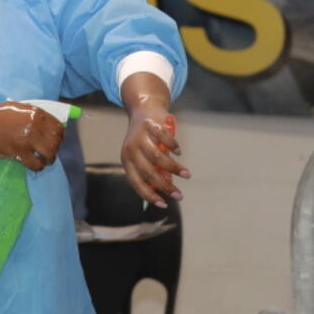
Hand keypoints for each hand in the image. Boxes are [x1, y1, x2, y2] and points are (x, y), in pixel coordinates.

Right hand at [0, 102, 63, 170]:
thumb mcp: (16, 108)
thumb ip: (32, 115)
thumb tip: (47, 123)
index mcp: (35, 112)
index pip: (58, 126)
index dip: (60, 135)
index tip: (56, 140)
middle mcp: (34, 125)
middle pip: (56, 141)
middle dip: (55, 148)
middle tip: (49, 152)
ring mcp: (27, 139)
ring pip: (50, 153)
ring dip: (49, 159)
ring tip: (44, 160)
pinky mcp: (19, 153)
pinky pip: (37, 164)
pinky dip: (38, 167)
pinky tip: (34, 165)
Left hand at [120, 72, 190, 207]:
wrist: (143, 108)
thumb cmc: (145, 138)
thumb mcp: (143, 154)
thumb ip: (153, 168)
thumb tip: (167, 184)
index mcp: (126, 160)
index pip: (136, 182)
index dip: (149, 195)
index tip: (163, 204)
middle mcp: (131, 149)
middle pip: (149, 173)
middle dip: (166, 186)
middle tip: (179, 195)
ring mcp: (140, 136)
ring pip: (158, 158)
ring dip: (174, 169)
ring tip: (187, 175)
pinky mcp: (150, 124)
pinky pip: (164, 139)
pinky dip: (173, 147)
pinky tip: (179, 152)